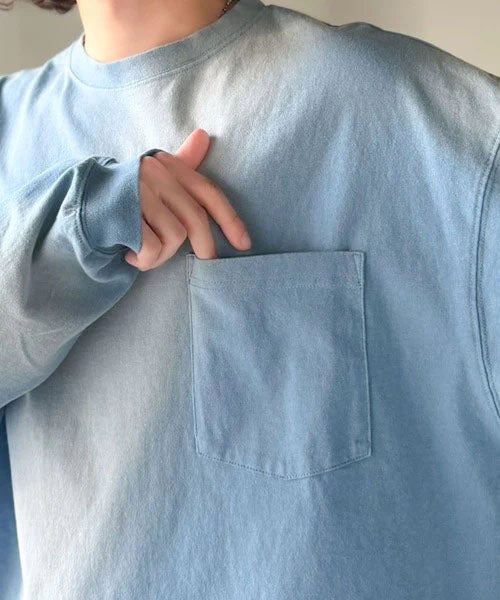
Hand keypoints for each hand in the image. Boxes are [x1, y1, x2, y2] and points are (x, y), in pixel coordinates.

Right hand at [124, 128, 251, 270]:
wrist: (80, 203)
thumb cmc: (127, 196)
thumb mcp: (155, 179)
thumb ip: (182, 162)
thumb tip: (204, 135)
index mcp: (168, 165)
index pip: (209, 193)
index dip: (230, 221)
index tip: (244, 245)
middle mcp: (155, 173)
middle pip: (195, 220)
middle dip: (205, 248)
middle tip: (205, 264)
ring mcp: (138, 190)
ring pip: (174, 237)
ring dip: (162, 256)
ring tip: (145, 252)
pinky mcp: (122, 211)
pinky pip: (152, 247)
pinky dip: (145, 260)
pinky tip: (130, 253)